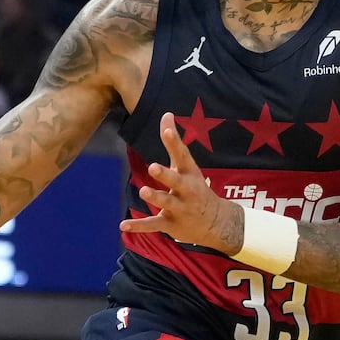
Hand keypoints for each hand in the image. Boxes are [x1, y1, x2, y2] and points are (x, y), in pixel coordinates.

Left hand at [117, 113, 240, 251]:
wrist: (216, 222)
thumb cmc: (195, 187)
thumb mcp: (187, 165)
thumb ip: (173, 142)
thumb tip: (166, 114)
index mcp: (189, 173)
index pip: (182, 155)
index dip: (174, 142)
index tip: (167, 129)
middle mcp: (186, 190)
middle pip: (176, 180)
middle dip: (165, 174)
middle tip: (153, 167)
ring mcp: (179, 207)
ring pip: (165, 201)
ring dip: (155, 196)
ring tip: (143, 191)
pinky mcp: (170, 223)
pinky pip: (153, 224)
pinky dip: (138, 225)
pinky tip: (123, 225)